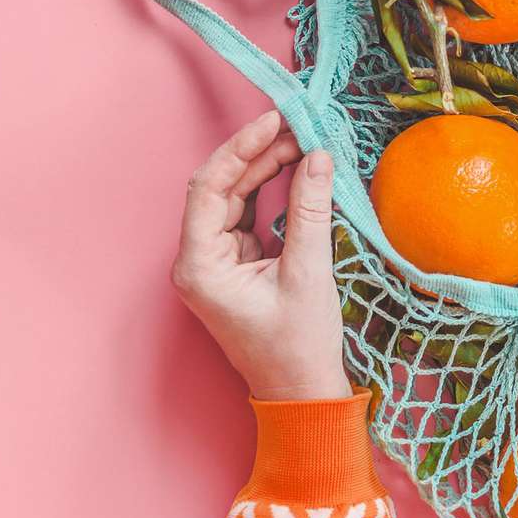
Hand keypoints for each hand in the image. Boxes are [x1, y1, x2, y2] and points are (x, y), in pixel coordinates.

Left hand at [171, 111, 350, 401]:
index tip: (275, 121)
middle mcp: (199, 261)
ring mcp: (216, 263)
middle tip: (298, 126)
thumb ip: (310, 210)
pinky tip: (297, 172)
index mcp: (201, 266)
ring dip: (266, 170)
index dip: (241, 148)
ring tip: (302, 142)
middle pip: (221, 188)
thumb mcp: (308, 273)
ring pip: (235, 199)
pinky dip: (272, 192)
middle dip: (258, 155)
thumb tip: (318, 156)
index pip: (210, 187)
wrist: (303, 396)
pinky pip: (249, 216)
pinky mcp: (237, 266)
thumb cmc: (300, 347)